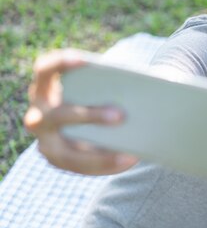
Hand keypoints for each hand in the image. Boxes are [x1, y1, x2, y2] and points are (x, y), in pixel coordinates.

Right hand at [23, 49, 137, 174]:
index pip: (45, 69)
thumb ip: (114, 84)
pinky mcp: (56, 158)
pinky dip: (105, 164)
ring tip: (131, 154)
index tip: (85, 61)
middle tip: (121, 116)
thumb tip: (148, 86)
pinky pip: (79, 166)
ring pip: (65, 151)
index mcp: (45, 85)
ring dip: (98, 154)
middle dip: (89, 116)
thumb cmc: (101, 92)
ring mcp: (44, 139)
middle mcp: (38, 112)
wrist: (91, 120)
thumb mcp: (104, 85)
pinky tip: (130, 160)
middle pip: (57, 115)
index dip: (61, 63)